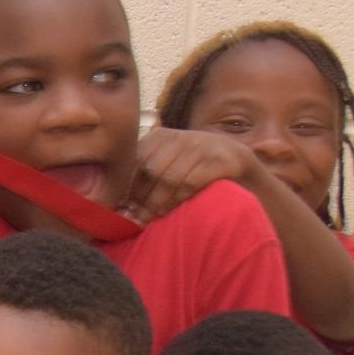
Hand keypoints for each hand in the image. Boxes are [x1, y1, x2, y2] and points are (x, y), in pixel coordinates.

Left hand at [128, 128, 264, 221]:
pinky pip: (190, 182)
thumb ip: (145, 172)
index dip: (126, 186)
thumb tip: (118, 201)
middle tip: (132, 218)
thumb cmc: (192, 165)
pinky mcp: (220, 160)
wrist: (235, 159)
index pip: (135, 161)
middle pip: (150, 170)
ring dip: (155, 202)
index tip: (120, 207)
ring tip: (148, 218)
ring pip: (168, 178)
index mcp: (160, 136)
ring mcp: (201, 146)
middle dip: (139, 198)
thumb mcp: (167, 161)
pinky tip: (169, 210)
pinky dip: (177, 199)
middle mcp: (180, 136)